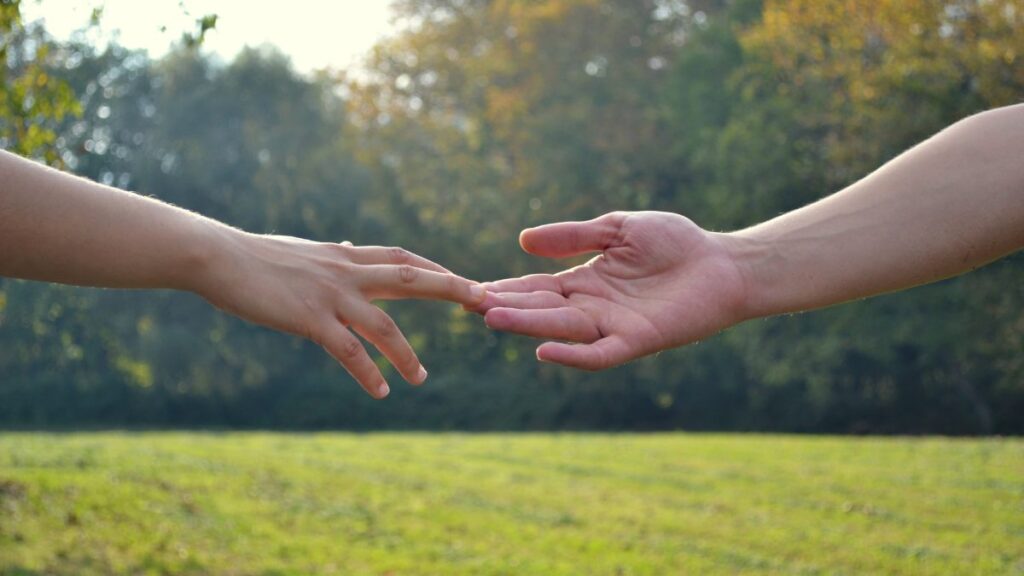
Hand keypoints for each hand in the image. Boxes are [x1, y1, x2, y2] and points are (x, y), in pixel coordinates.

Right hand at [195, 231, 485, 398]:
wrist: (216, 257)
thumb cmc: (256, 257)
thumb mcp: (304, 251)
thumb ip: (331, 254)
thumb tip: (347, 244)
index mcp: (345, 256)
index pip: (403, 258)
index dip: (437, 269)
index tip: (466, 281)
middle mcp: (346, 271)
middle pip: (411, 277)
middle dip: (451, 288)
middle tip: (484, 302)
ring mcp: (330, 295)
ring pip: (384, 325)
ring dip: (408, 353)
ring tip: (423, 379)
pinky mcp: (309, 319)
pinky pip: (348, 351)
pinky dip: (368, 372)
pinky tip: (381, 392)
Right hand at [473, 211, 749, 369]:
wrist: (724, 263)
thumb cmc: (676, 243)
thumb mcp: (617, 228)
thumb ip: (573, 236)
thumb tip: (522, 241)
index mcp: (584, 282)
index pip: (536, 287)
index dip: (506, 288)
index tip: (469, 288)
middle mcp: (592, 308)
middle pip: (541, 309)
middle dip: (507, 307)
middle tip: (468, 304)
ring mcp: (613, 326)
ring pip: (562, 329)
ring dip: (527, 326)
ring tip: (492, 318)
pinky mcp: (638, 341)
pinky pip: (599, 354)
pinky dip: (573, 355)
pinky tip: (544, 351)